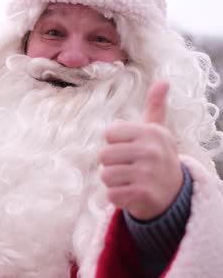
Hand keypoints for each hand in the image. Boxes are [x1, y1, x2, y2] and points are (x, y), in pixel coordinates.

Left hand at [98, 81, 182, 220]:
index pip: (108, 134)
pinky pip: (111, 194)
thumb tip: (164, 81)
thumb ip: (155, 106)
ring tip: (130, 180)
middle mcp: (151, 150)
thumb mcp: (157, 131)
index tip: (130, 149)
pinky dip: (117, 197)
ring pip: (105, 175)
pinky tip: (131, 194)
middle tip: (129, 167)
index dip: (115, 144)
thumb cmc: (158, 157)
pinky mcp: (143, 193)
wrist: (175, 194)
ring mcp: (148, 173)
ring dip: (113, 181)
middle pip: (103, 155)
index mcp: (151, 132)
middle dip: (112, 164)